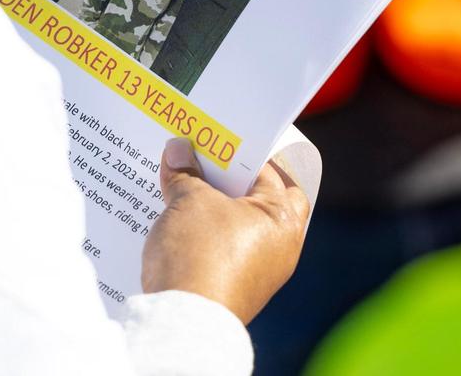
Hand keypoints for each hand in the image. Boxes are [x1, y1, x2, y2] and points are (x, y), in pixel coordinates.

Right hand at [141, 138, 309, 324]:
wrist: (183, 320)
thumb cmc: (200, 255)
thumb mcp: (189, 201)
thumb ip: (185, 173)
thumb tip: (178, 150)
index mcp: (283, 219)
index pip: (268, 170)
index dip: (237, 152)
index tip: (213, 140)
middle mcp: (280, 246)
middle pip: (259, 198)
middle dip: (230, 181)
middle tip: (203, 163)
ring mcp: (260, 270)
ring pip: (240, 225)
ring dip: (215, 208)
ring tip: (184, 188)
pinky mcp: (236, 286)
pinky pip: (226, 249)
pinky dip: (208, 233)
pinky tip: (181, 223)